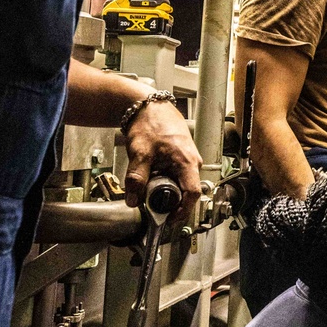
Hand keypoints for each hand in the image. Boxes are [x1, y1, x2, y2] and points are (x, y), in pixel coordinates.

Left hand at [124, 101, 202, 221]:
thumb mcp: (140, 153)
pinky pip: (178, 175)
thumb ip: (136, 178)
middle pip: (186, 191)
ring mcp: (189, 159)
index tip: (170, 219)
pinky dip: (165, 179)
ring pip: (181, 183)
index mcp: (188, 162)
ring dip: (165, 188)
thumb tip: (133, 200)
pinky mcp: (182, 157)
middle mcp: (193, 162)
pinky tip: (153, 174)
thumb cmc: (150, 123)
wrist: (150, 107)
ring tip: (149, 183)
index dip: (183, 210)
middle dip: (169, 200)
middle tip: (151, 201)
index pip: (193, 194)